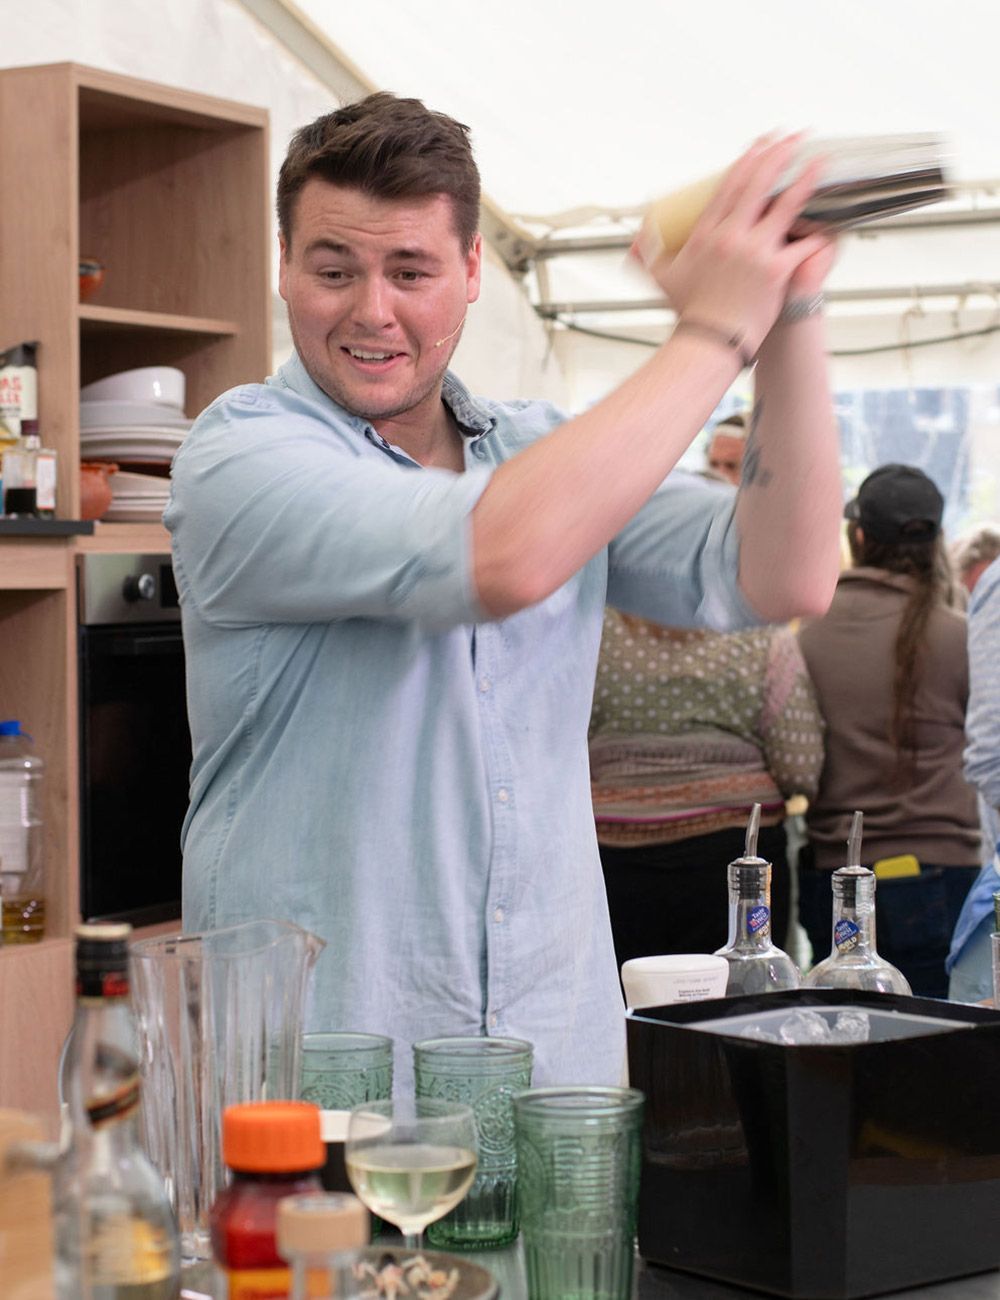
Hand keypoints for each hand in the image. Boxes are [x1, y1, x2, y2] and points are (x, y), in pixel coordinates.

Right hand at [637, 135, 831, 355]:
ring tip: (820, 161)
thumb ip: (645, 256)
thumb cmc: (689, 312)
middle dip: (779, 155)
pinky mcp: (776, 270)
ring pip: (786, 206)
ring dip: (805, 179)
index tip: (763, 142)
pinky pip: (804, 245)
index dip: (750, 159)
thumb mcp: (661, 278)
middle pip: (759, 184)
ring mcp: (754, 252)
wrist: (710, 341)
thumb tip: (630, 243)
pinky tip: (832, 219)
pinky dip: (819, 233)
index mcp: (707, 233)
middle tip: (794, 137)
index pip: (731, 185)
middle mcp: (730, 237)